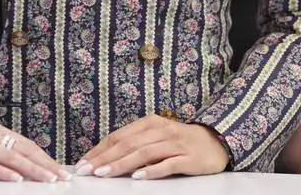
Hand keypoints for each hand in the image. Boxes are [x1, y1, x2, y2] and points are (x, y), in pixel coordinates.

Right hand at [0, 122, 67, 182]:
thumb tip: (15, 165)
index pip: (25, 144)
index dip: (43, 156)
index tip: (58, 169)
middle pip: (23, 149)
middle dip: (45, 164)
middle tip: (62, 177)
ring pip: (11, 158)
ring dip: (32, 169)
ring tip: (48, 180)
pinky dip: (4, 173)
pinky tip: (17, 180)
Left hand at [78, 116, 228, 179]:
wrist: (216, 141)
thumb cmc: (181, 140)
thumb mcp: (157, 135)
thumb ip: (137, 142)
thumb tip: (108, 156)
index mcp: (150, 123)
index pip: (119, 136)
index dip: (100, 149)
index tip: (84, 161)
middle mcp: (160, 130)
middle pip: (127, 144)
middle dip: (104, 158)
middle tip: (87, 170)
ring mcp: (174, 144)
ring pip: (143, 153)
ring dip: (121, 164)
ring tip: (104, 173)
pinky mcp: (187, 158)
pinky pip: (167, 164)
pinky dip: (151, 171)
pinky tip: (138, 177)